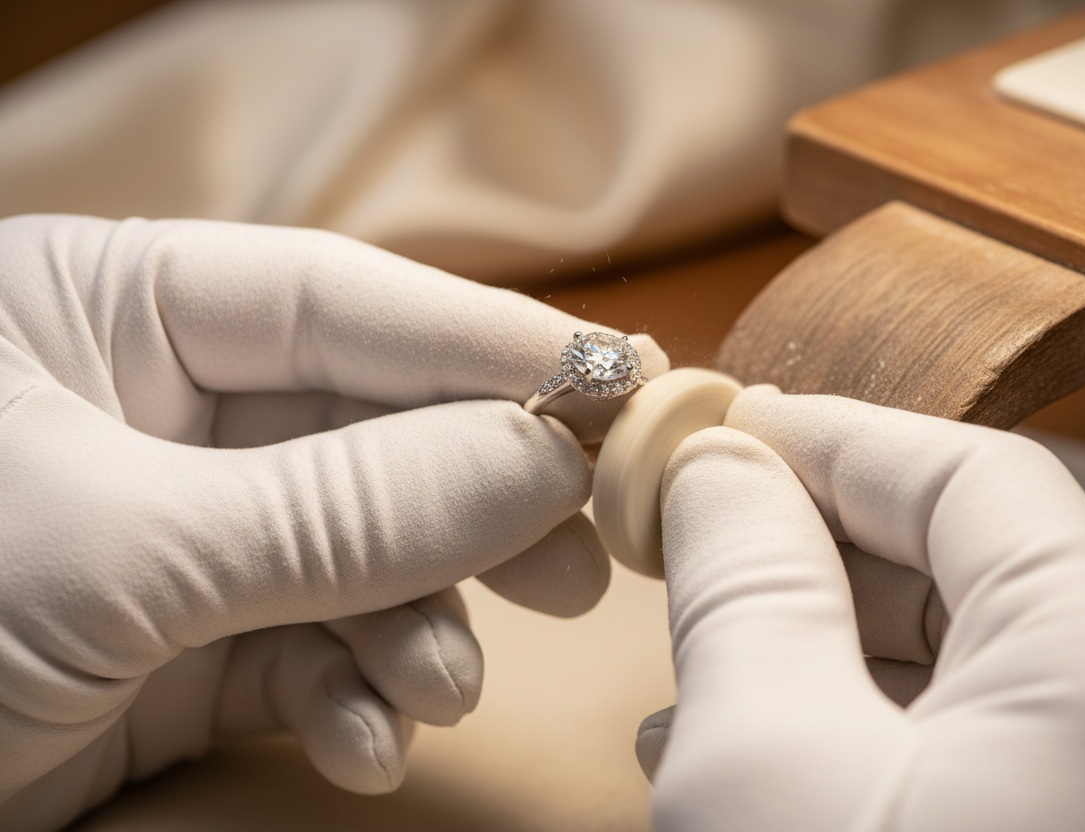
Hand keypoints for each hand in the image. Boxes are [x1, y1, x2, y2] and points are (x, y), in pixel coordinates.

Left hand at [0, 214, 667, 830]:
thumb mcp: (117, 551)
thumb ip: (341, 511)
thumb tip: (543, 461)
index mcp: (108, 311)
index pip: (342, 301)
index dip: (488, 345)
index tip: (621, 387)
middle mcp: (154, 410)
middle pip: (370, 431)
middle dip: (475, 499)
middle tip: (588, 546)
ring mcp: (178, 531)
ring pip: (357, 554)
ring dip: (416, 624)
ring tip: (445, 682)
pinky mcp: (182, 644)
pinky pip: (310, 650)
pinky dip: (352, 697)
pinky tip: (367, 739)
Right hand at [639, 386, 1084, 830]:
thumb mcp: (764, 762)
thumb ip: (744, 585)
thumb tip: (718, 468)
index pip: (969, 471)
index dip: (830, 437)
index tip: (722, 431)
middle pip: (972, 565)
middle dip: (815, 549)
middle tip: (697, 551)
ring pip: (965, 664)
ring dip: (822, 648)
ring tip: (703, 672)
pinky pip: (976, 750)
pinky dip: (866, 730)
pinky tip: (767, 751)